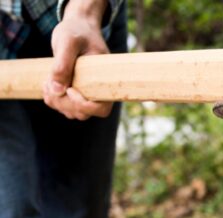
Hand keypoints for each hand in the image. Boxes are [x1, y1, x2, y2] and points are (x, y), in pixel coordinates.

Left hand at [43, 0, 111, 119]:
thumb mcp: (68, 42)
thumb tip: (56, 91)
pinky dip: (52, 98)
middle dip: (63, 102)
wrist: (78, 27)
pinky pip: (65, 107)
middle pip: (83, 114)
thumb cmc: (77, 31)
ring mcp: (88, 94)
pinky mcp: (77, 93)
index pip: (101, 109)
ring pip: (73, 113)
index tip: (69, 89)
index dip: (83, 105)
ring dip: (56, 101)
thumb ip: (62, 65)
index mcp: (106, 82)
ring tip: (47, 80)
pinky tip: (47, 82)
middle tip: (49, 82)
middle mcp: (100, 92)